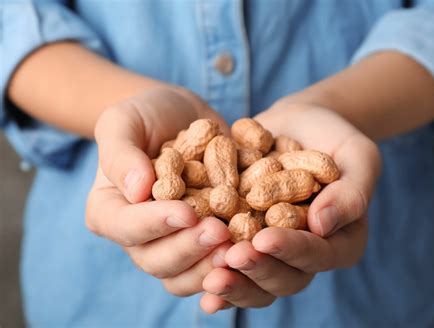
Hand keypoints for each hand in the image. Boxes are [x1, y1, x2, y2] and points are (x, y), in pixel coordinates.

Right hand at [86, 86, 231, 295]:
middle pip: (156, 260)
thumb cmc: (146, 115)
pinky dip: (232, 264)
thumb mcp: (123, 121)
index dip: (153, 224)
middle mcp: (138, 236)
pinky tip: (254, 251)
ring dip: (211, 265)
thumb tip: (136, 191)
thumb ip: (120, 153)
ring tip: (239, 248)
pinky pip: (213, 265)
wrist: (183, 118)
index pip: (124, 226)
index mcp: (109, 211)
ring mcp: (172, 243)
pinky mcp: (202, 243)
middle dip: (189, 249)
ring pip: (184, 274)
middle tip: (220, 232)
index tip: (186, 212)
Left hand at [200, 102, 380, 312]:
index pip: (319, 254)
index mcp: (339, 241)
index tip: (265, 239)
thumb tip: (321, 226)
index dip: (292, 251)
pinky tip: (198, 287)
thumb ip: (350, 193)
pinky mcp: (245, 238)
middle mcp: (304, 253)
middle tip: (230, 259)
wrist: (299, 126)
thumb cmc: (335, 138)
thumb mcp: (358, 157)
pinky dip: (214, 273)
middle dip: (257, 270)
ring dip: (232, 282)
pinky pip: (231, 263)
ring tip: (208, 279)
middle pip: (284, 277)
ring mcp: (272, 249)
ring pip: (255, 280)